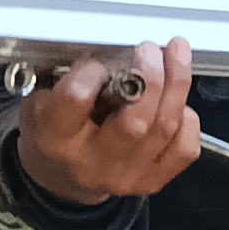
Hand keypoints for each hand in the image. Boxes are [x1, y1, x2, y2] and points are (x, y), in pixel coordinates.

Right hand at [15, 43, 201, 203]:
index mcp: (56, 140)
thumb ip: (69, 78)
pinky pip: (185, 148)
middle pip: (135, 119)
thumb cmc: (54, 134)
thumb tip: (111, 50)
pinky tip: (177, 100)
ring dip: (176, 84)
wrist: (62, 180)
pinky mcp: (153, 180)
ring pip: (165, 127)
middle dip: (150, 76)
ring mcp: (128, 176)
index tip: (98, 59)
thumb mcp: (42, 104)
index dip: (92, 70)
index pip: (78, 98)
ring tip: (176, 53)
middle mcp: (94, 162)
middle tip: (150, 49)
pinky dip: (187, 118)